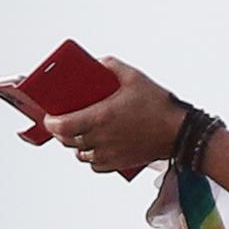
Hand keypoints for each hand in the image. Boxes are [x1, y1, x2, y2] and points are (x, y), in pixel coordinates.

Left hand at [43, 56, 187, 173]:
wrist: (179, 132)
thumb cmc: (158, 105)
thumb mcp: (134, 77)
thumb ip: (111, 66)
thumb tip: (97, 63)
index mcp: (100, 117)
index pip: (62, 125)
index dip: (51, 122)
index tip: (49, 117)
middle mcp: (101, 138)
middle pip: (68, 140)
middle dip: (61, 131)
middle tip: (62, 121)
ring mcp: (109, 153)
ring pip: (80, 154)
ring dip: (76, 144)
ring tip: (80, 132)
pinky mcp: (118, 163)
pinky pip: (95, 164)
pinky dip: (91, 156)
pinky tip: (97, 145)